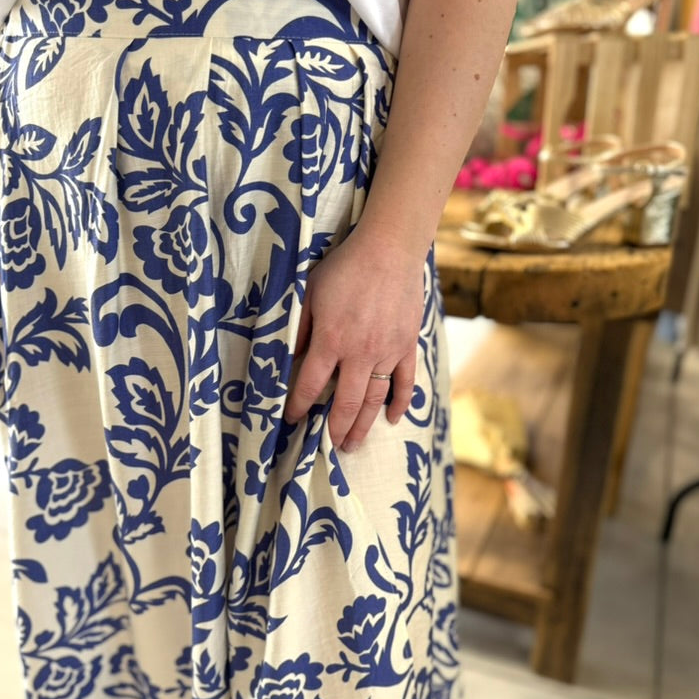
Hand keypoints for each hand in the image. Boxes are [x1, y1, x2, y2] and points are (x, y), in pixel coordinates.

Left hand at [284, 229, 424, 450]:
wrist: (389, 251)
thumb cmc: (345, 269)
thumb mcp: (310, 294)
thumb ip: (301, 329)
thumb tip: (291, 358)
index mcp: (331, 340)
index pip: (310, 384)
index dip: (298, 406)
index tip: (292, 420)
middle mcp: (360, 353)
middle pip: (346, 402)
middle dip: (335, 429)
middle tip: (330, 447)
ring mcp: (387, 352)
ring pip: (375, 399)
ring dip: (364, 425)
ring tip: (354, 444)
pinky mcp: (407, 346)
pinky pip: (405, 382)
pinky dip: (400, 403)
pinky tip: (393, 419)